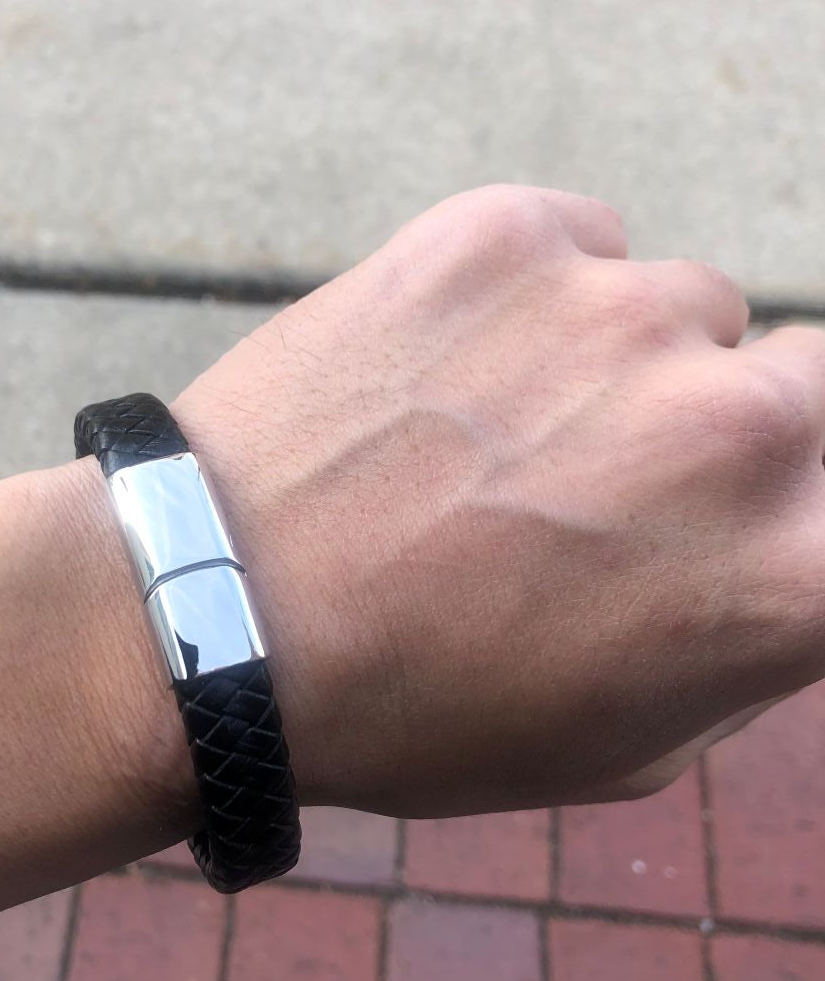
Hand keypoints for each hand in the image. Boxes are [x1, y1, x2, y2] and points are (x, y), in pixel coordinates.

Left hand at [173, 185, 824, 816]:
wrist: (216, 614)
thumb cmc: (419, 710)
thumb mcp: (627, 746)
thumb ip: (753, 636)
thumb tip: (788, 547)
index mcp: (793, 575)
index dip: (807, 508)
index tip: (750, 515)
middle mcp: (740, 424)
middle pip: (815, 377)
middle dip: (744, 424)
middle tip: (622, 471)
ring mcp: (623, 311)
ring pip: (688, 307)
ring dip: (625, 360)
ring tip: (498, 430)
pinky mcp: (510, 234)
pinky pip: (585, 243)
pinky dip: (538, 296)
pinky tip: (449, 370)